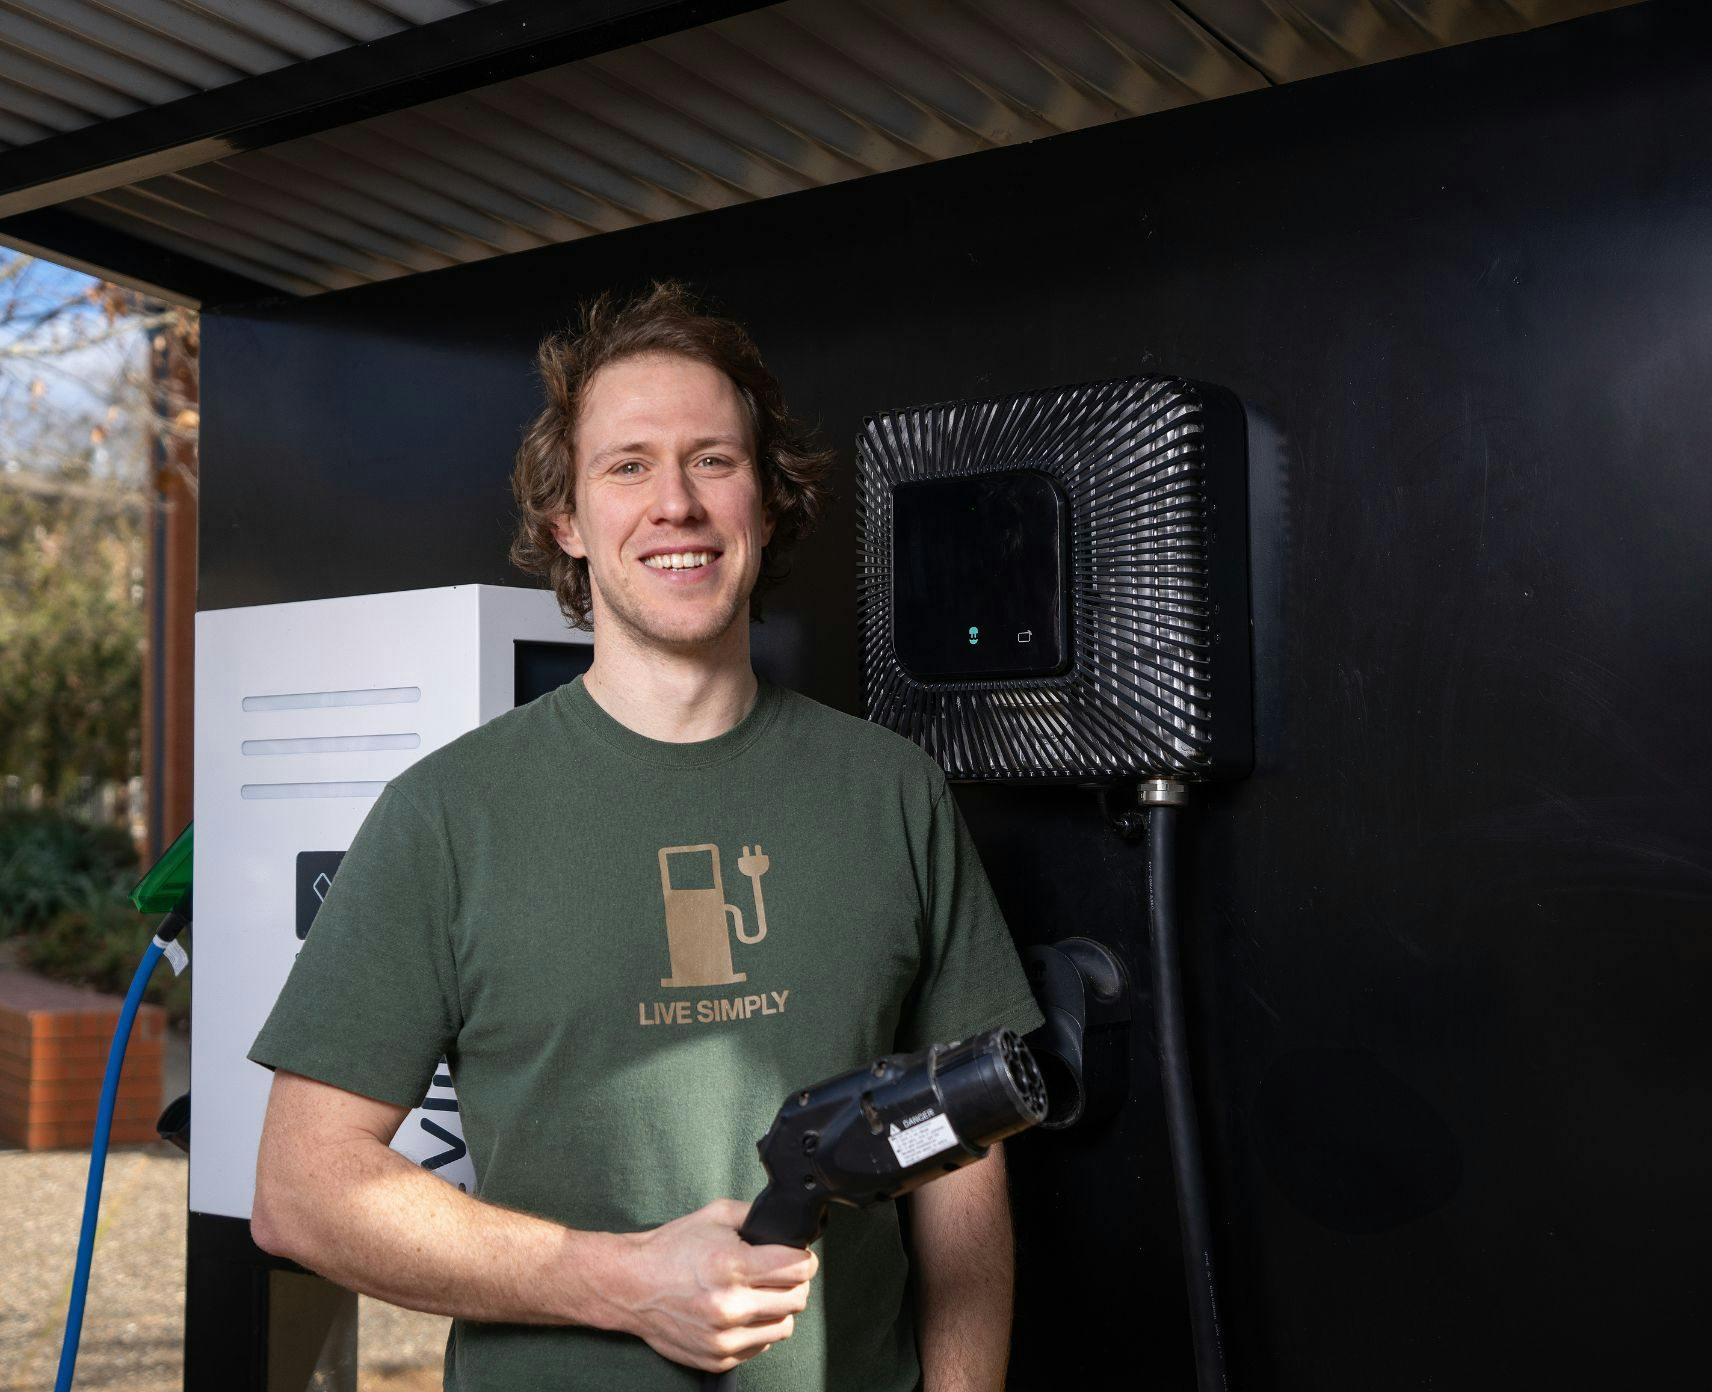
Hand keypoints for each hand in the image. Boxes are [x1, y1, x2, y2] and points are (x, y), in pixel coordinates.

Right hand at [615, 1198, 816, 1372]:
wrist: (630, 1285)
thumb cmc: (671, 1248)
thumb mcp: (715, 1215)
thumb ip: (756, 1216)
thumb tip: (789, 1225)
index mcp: (733, 1266)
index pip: (799, 1268)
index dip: (804, 1258)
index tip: (798, 1256)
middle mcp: (731, 1306)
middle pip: (798, 1298)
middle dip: (795, 1282)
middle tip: (779, 1273)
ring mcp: (724, 1337)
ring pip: (784, 1326)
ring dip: (779, 1308)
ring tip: (759, 1293)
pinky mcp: (718, 1358)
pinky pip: (761, 1345)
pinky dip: (758, 1328)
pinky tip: (741, 1311)